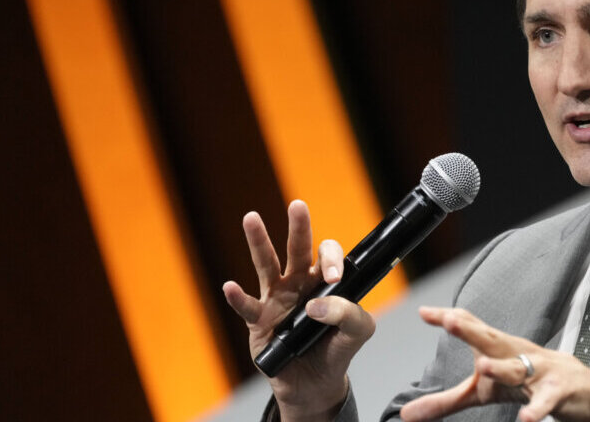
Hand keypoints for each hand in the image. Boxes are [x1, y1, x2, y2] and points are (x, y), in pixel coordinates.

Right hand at [222, 201, 375, 420]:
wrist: (314, 383)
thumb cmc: (336, 350)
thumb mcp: (358, 333)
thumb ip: (350, 316)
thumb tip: (317, 306)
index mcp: (324, 281)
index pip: (328, 256)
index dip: (331, 259)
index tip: (334, 275)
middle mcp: (299, 283)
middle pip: (297, 250)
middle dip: (299, 227)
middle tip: (299, 206)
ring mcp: (277, 299)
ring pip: (266, 265)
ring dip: (258, 242)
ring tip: (251, 218)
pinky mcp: (260, 321)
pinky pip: (248, 307)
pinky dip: (238, 298)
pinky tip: (231, 287)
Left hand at [400, 307, 589, 421]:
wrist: (589, 392)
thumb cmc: (532, 383)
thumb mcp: (487, 393)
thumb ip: (447, 401)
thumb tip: (406, 414)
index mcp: (500, 348)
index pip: (473, 328)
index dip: (450, 319)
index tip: (424, 312)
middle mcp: (518, 353)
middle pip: (492, 338)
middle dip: (471, 329)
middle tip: (450, 320)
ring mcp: (541, 370)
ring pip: (519, 367)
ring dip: (501, 367)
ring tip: (481, 366)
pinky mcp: (560, 391)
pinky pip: (546, 400)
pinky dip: (536, 409)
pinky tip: (525, 418)